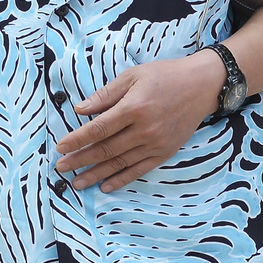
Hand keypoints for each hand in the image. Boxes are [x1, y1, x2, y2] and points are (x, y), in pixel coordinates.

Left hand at [57, 50, 224, 191]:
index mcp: (133, 108)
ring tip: (77, 182)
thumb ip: (105, 95)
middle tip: (61, 167)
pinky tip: (105, 186)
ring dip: (96, 174)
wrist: (202, 86)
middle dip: (80, 159)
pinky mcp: (165, 152)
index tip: (61, 147)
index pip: (98, 128)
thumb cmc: (165, 76)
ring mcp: (155, 143)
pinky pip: (139, 170)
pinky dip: (121, 179)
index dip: (77, 139)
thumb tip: (80, 109)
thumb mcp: (133, 76)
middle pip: (105, 149)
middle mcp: (144, 129)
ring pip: (119, 163)